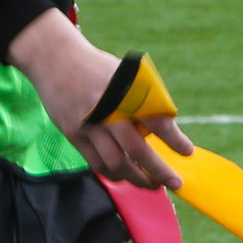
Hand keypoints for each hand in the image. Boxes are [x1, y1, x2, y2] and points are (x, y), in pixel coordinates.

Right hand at [8, 9, 189, 188]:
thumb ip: (142, 99)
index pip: (156, 120)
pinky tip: (125, 176)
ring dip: (136, 178)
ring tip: (150, 183)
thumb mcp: (125, 74)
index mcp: (126, 93)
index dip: (174, 139)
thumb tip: (163, 128)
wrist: (55, 59)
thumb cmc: (97, 68)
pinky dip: (113, 173)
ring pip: (115, 163)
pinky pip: (96, 162)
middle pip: (136, 150)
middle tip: (174, 181)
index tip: (187, 152)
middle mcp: (107, 110)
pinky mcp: (73, 134)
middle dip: (158, 170)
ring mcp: (88, 125)